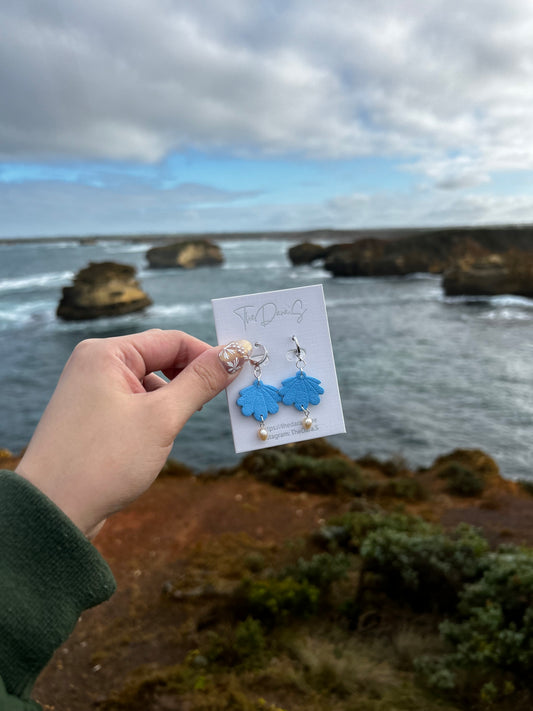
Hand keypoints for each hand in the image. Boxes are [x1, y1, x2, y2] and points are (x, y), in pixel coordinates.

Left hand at [15, 329, 250, 536]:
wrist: (53, 512)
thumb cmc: (104, 460)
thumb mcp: (162, 417)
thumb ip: (201, 382)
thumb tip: (236, 353)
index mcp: (107, 354)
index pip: (172, 340)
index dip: (209, 355)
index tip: (241, 372)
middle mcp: (96, 365)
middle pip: (161, 359)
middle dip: (192, 379)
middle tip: (222, 398)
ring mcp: (93, 392)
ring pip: (151, 385)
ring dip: (175, 401)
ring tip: (183, 426)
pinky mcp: (94, 417)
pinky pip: (136, 404)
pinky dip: (157, 416)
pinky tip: (161, 439)